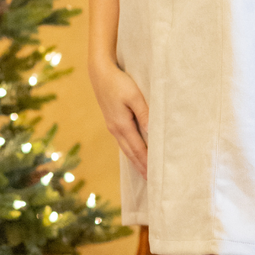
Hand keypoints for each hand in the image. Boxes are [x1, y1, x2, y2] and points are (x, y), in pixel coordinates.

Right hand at [88, 58, 148, 178]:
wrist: (100, 73)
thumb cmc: (119, 82)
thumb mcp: (134, 96)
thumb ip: (144, 113)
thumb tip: (151, 132)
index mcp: (122, 125)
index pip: (138, 149)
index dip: (147, 163)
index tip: (155, 175)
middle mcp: (116, 129)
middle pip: (131, 153)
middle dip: (141, 167)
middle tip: (151, 181)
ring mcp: (112, 126)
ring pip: (126, 148)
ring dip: (135, 160)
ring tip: (144, 171)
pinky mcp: (112, 120)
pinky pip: (123, 140)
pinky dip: (130, 150)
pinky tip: (133, 152)